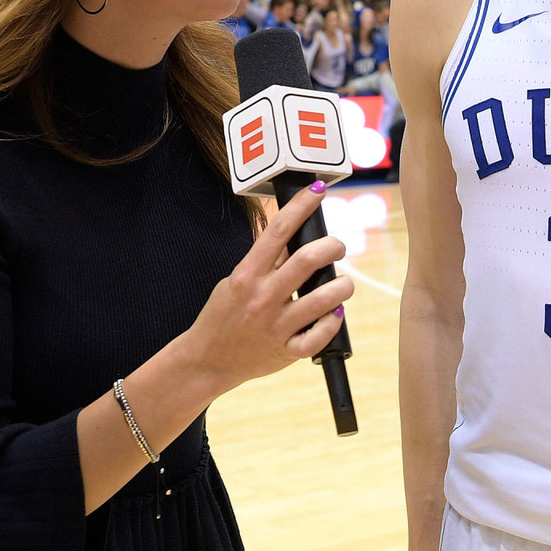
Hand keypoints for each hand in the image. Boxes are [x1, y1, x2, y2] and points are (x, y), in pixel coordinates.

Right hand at [182, 183, 352, 395]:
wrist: (207, 360)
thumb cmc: (222, 316)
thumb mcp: (235, 281)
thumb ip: (265, 262)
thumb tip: (294, 235)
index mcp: (247, 275)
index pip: (278, 231)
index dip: (300, 206)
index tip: (317, 191)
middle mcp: (262, 297)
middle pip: (307, 260)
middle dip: (332, 246)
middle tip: (337, 247)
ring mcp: (275, 326)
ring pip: (323, 299)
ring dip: (342, 286)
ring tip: (342, 283)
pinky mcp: (286, 352)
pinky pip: (320, 336)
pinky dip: (333, 322)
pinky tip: (334, 313)